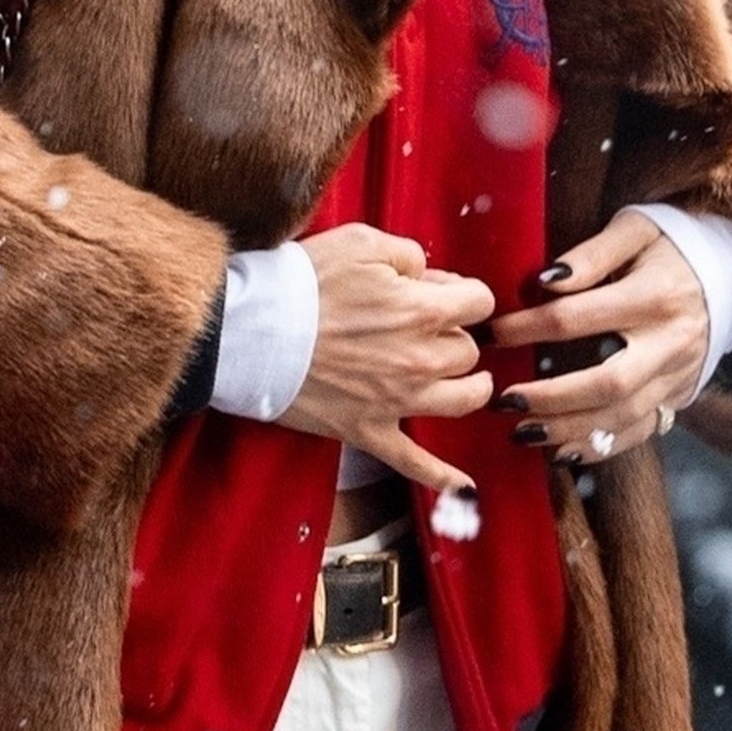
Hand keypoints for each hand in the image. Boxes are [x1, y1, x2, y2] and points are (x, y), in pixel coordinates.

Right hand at [277, 222, 498, 495]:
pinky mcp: (368, 430)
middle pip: (469, 351)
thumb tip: (428, 276)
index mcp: (423, 310)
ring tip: (469, 380)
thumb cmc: (302, 282)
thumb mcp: (361, 242)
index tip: (444, 293)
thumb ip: (408, 255)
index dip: (464, 293)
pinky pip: (414, 462)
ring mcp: (396, 400)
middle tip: (429, 327)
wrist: (252, 330)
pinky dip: (443, 476)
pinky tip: (466, 488)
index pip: (479, 301)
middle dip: (455, 334)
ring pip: (463, 400)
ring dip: (471, 387)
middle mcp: (420, 359)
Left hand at [481, 209, 710, 466]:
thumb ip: (593, 253)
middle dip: (551, 397)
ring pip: (622, 416)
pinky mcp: (678, 397)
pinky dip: (598, 448)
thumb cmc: (668, 247)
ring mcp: (677, 376)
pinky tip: (560, 451)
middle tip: (504, 400)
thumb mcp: (635, 229)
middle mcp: (671, 342)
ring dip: (568, 430)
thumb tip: (547, 280)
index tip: (492, 333)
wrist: (728, 274)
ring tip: (521, 431)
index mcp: (657, 295)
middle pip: (608, 382)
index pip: (580, 317)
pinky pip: (639, 433)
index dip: (529, 328)